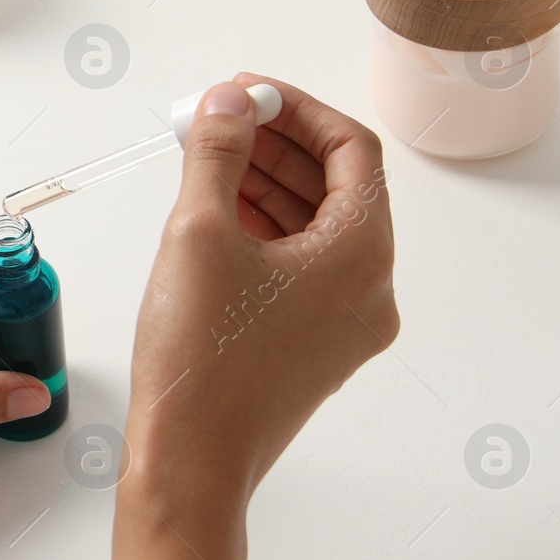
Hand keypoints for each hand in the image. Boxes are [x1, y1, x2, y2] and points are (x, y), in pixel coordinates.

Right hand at [125, 75, 398, 517]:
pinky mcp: (313, 349)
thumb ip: (219, 153)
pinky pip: (301, 270)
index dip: (297, 110)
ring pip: (316, 229)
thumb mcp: (199, 232)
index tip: (247, 93)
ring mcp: (345, 325)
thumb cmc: (200, 363)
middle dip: (276, 146)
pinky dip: (265, 233)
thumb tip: (230, 103)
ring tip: (207, 160)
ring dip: (267, 186)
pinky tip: (217, 215)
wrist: (190, 466)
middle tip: (219, 120)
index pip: (352, 150)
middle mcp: (370, 291)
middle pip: (336, 187)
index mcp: (362, 255)